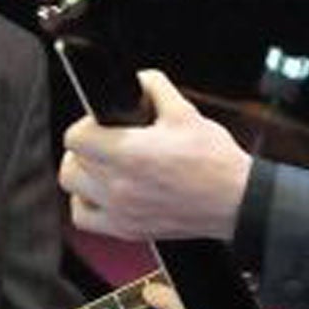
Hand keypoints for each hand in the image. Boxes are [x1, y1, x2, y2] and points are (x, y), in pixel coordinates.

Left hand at [61, 70, 251, 242]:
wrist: (236, 201)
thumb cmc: (214, 161)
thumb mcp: (185, 112)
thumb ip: (155, 88)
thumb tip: (138, 79)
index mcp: (130, 154)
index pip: (76, 137)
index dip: (86, 124)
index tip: (101, 123)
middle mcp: (119, 186)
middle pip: (72, 163)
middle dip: (84, 147)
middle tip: (103, 141)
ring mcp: (120, 211)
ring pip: (72, 189)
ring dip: (82, 174)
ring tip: (102, 165)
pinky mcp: (126, 229)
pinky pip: (83, 218)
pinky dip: (86, 204)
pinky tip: (103, 193)